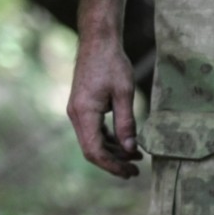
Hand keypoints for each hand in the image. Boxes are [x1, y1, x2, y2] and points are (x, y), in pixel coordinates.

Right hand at [67, 38, 141, 178]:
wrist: (98, 41)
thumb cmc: (112, 63)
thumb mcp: (124, 94)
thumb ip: (126, 123)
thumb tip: (130, 149)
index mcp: (84, 113)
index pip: (94, 151)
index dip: (112, 165)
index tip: (130, 173)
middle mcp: (76, 115)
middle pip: (92, 151)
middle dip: (114, 163)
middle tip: (136, 171)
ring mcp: (78, 112)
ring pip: (93, 143)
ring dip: (114, 153)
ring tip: (137, 158)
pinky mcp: (83, 108)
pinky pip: (94, 132)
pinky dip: (109, 141)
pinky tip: (126, 144)